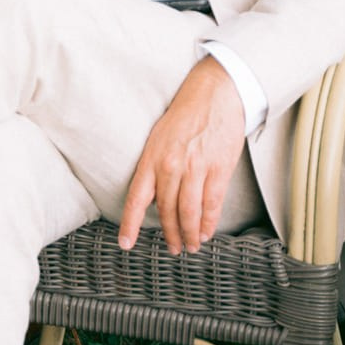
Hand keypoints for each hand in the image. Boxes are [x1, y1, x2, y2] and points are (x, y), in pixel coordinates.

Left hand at [118, 57, 250, 253]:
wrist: (214, 95)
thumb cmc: (185, 116)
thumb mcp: (159, 139)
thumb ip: (154, 167)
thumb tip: (152, 197)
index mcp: (151, 158)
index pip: (136, 198)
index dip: (130, 224)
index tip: (126, 244)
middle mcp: (171, 166)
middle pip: (166, 210)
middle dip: (170, 234)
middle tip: (173, 248)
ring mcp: (196, 168)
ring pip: (190, 212)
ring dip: (190, 234)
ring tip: (191, 246)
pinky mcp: (218, 169)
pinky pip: (212, 204)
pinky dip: (209, 222)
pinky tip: (207, 232)